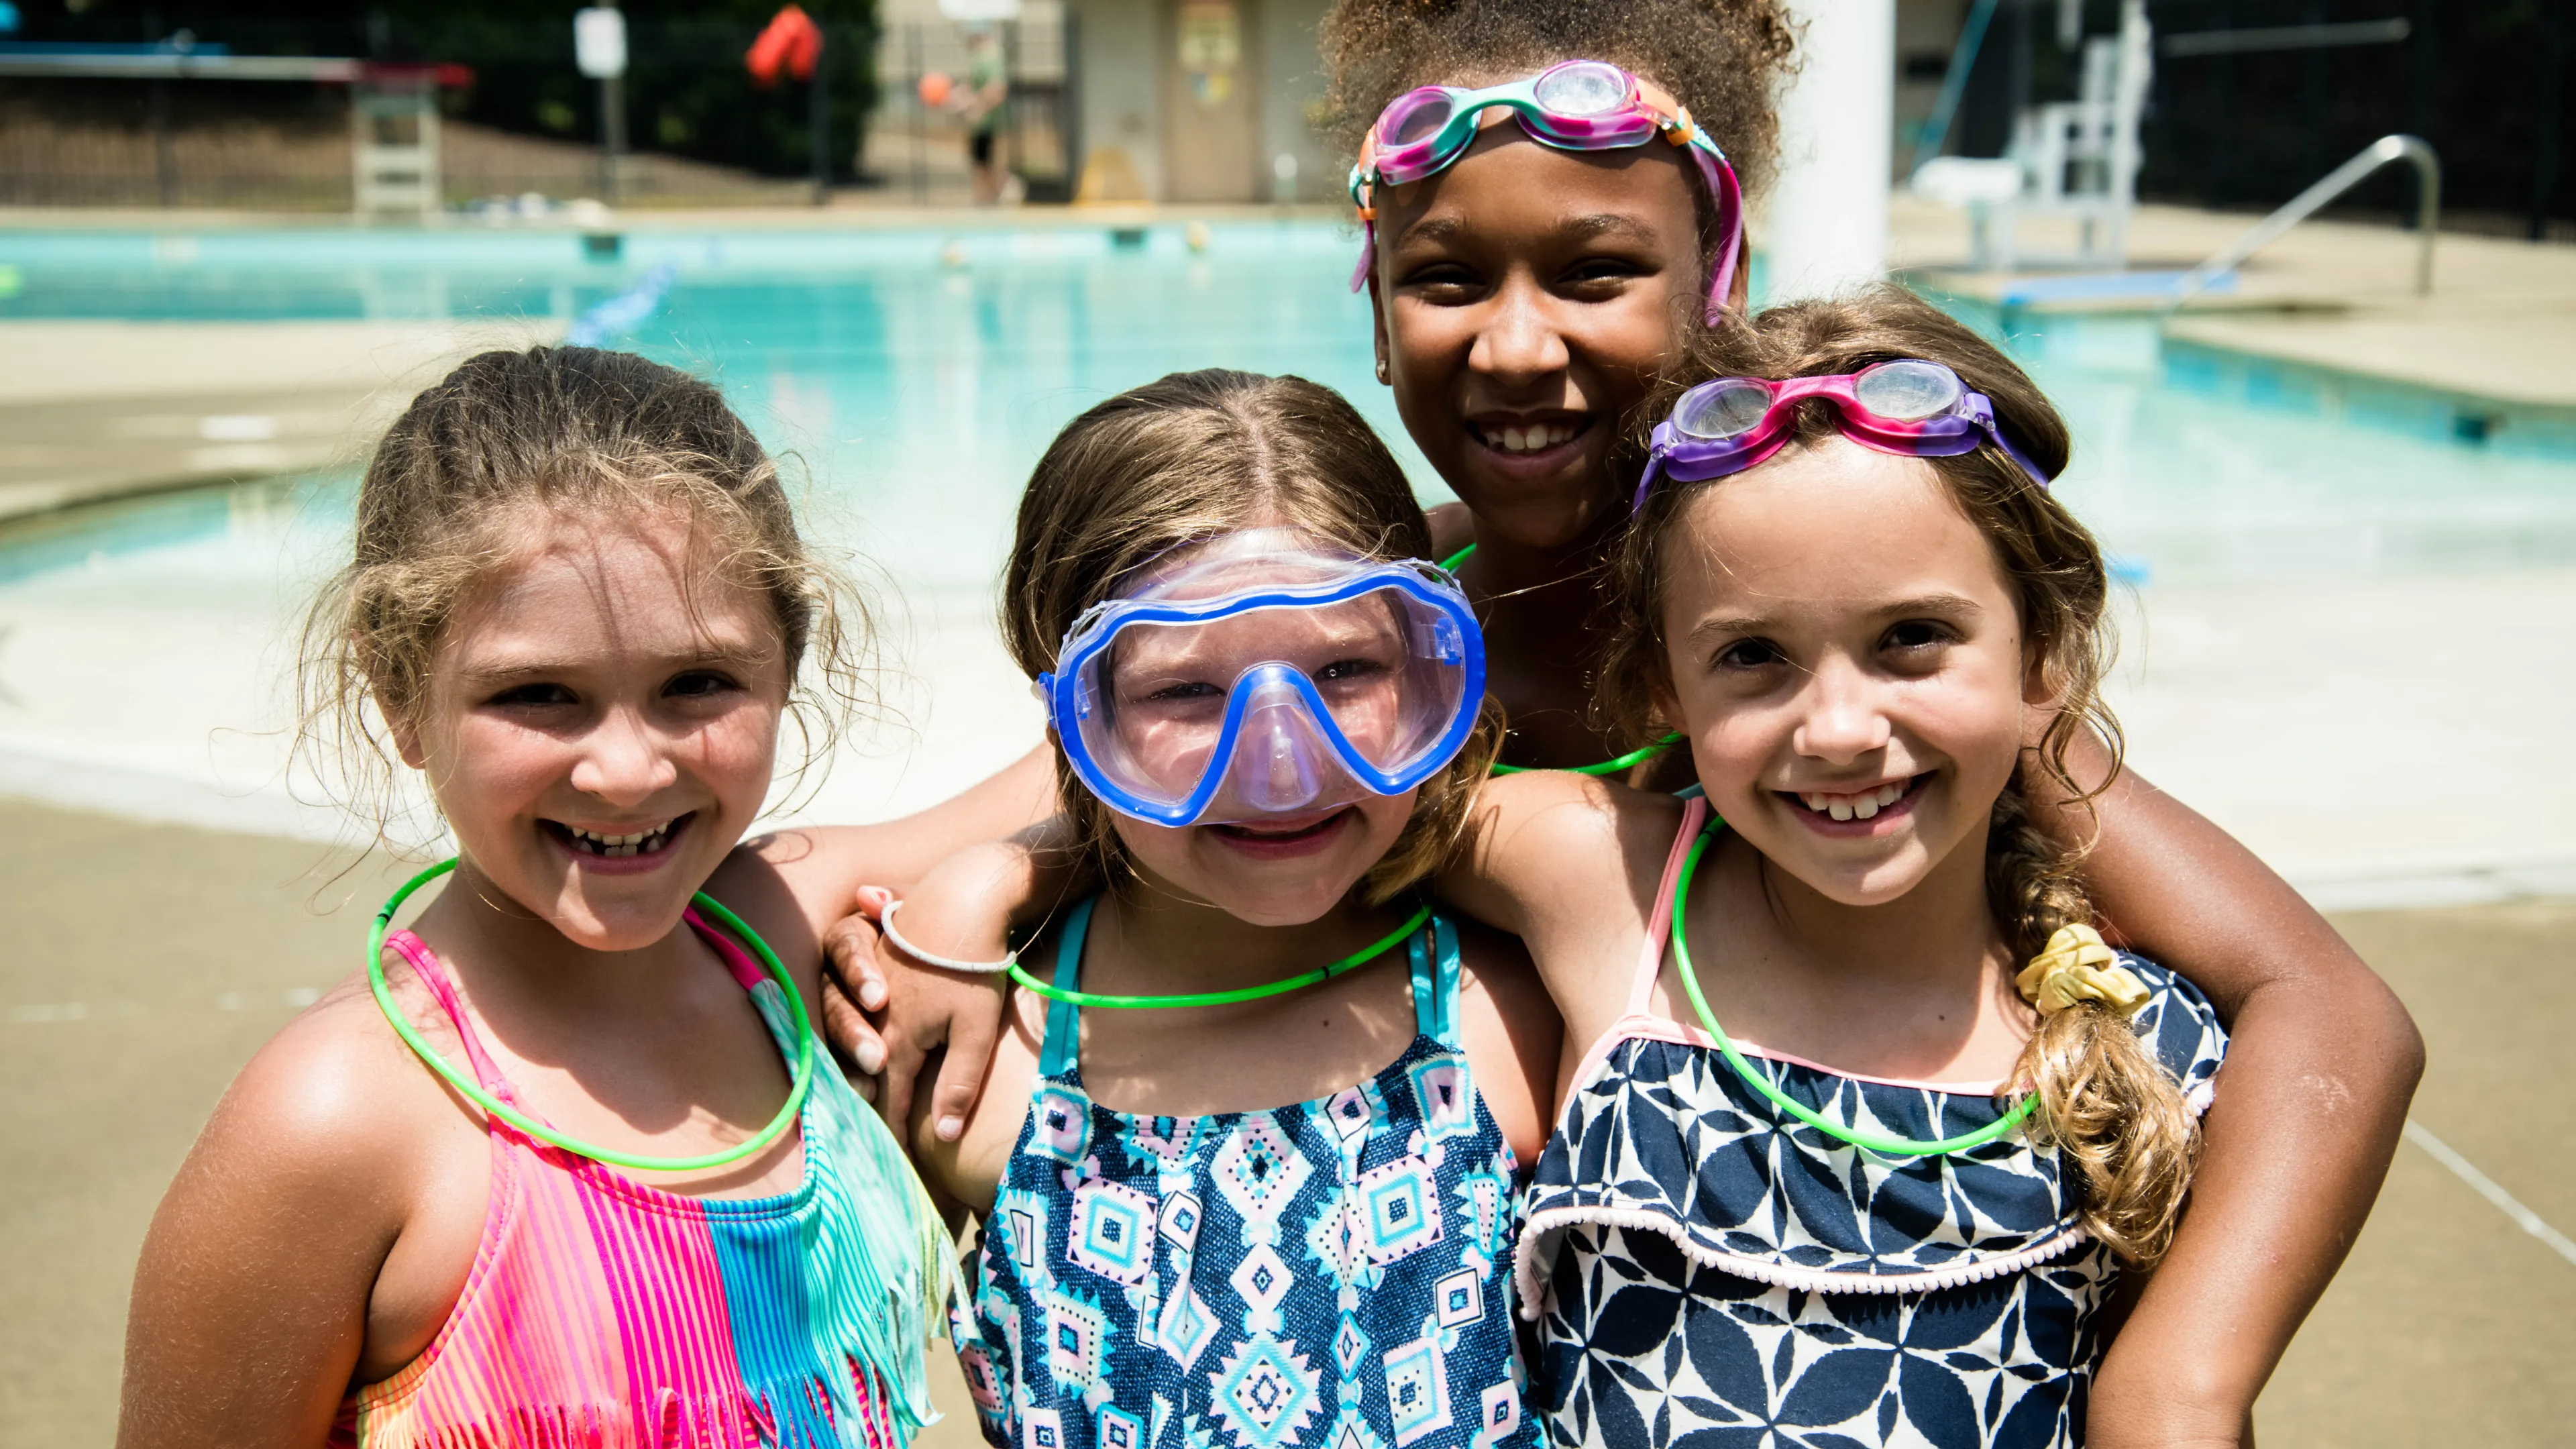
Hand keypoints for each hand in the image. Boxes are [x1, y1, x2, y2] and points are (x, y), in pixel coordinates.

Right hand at [827, 885, 1010, 1139]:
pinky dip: (852, 1019)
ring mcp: (868, 988)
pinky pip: (851, 1000)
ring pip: (848, 1032)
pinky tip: (862, 1023)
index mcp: (897, 1041)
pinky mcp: (873, 962)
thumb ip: (958, 1083)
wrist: (961, 901)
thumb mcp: (974, 1031)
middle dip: (869, 1103)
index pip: (892, 1100)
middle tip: (875, 1131)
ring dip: (852, 1061)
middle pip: (865, 1070)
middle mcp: (872, 1019)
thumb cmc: (972, 968)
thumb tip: (945, 1136)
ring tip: (864, 1086)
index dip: (894, 1132)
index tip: (896, 1161)